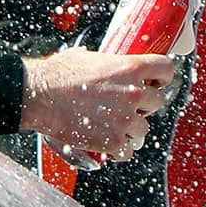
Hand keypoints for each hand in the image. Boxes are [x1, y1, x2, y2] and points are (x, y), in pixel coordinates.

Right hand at [19, 47, 173, 160]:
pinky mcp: (114, 141)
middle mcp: (132, 94)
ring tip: (111, 123)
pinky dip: (119, 147)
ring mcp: (125, 120)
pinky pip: (128, 150)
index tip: (157, 80)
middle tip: (127, 104)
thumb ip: (102, 61)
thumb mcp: (83, 56)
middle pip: (157, 101)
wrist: (39, 96)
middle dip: (143, 104)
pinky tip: (106, 138)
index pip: (165, 69)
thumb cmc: (57, 75)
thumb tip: (101, 61)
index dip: (162, 75)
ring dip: (131, 128)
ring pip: (144, 129)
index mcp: (128, 68)